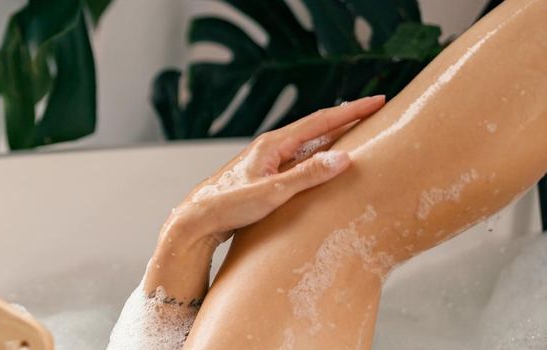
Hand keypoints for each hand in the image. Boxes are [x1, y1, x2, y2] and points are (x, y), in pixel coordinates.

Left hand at [143, 95, 385, 299]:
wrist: (197, 220)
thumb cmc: (229, 205)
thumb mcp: (272, 191)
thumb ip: (308, 175)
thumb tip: (344, 157)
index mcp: (273, 144)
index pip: (321, 121)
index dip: (352, 111)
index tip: (379, 101)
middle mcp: (271, 148)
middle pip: (317, 128)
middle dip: (348, 119)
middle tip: (377, 111)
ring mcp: (267, 161)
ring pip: (309, 144)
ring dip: (335, 137)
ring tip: (361, 132)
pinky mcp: (265, 176)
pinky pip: (300, 160)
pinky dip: (320, 157)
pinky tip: (327, 163)